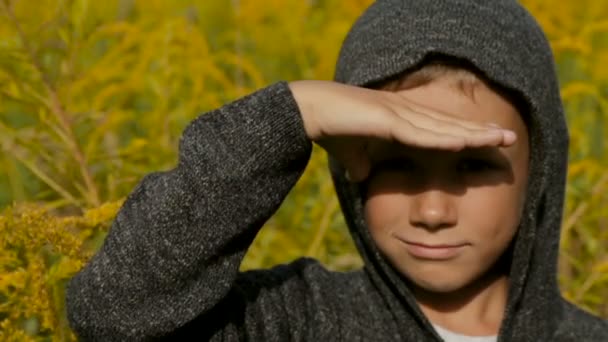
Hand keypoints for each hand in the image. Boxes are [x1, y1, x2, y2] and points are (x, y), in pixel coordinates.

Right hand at [288, 80, 515, 181]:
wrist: (310, 112)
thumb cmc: (331, 130)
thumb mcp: (352, 155)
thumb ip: (361, 165)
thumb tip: (362, 179)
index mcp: (401, 121)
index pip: (441, 131)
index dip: (466, 136)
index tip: (488, 144)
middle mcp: (406, 115)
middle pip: (450, 126)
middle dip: (480, 133)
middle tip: (510, 138)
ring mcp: (398, 115)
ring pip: (443, 128)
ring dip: (473, 134)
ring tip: (501, 138)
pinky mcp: (387, 120)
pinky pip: (421, 133)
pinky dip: (444, 140)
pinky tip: (465, 143)